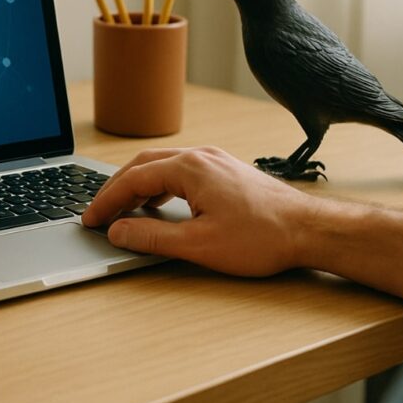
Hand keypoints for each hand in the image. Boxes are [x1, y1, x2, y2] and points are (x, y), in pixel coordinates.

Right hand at [82, 146, 318, 276]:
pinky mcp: (226, 171)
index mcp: (189, 168)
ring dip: (137, 185)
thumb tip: (118, 231)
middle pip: (142, 165)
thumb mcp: (199, 245)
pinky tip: (158, 203)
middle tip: (99, 213)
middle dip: (116, 189)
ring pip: (161, 165)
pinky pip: (180, 170)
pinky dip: (159, 185)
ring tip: (122, 210)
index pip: (132, 180)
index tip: (90, 219)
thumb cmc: (263, 236)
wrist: (311, 230)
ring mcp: (215, 161)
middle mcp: (200, 157)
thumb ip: (152, 237)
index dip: (107, 202)